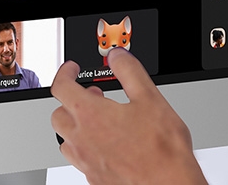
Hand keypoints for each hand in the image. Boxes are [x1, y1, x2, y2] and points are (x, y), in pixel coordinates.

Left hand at [51, 49, 207, 184]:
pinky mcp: (94, 179)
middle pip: (58, 115)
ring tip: (97, 121)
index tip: (72, 69)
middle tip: (91, 95)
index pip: (61, 87)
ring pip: (65, 141)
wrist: (169, 184)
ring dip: (75, 126)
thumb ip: (129, 71)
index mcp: (90, 115)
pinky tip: (106, 146)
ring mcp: (86, 162)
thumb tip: (117, 57)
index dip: (65, 73)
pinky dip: (86, 148)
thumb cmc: (161, 148)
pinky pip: (79, 161)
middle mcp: (81, 140)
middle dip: (70, 100)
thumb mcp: (150, 97)